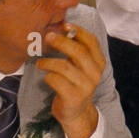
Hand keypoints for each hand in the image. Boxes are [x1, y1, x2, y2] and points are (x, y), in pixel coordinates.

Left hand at [36, 23, 100, 137]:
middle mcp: (95, 74)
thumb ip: (76, 50)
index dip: (79, 31)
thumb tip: (62, 29)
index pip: (92, 42)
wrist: (77, 112)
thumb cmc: (75, 84)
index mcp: (99, 63)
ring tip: (40, 62)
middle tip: (47, 37)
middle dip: (61, 42)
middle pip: (78, 52)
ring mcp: (85, 87)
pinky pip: (56, 80)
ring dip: (48, 62)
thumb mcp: (81, 66)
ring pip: (65, 66)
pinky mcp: (73, 97)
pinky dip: (48, 76)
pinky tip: (45, 76)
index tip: (65, 25)